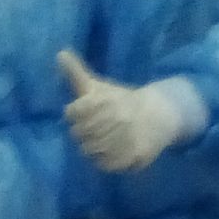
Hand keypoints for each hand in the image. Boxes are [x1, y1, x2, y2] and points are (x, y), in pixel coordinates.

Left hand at [57, 50, 195, 172]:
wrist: (160, 114)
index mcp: (105, 99)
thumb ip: (76, 72)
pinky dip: (103, 161)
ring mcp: (127, 137)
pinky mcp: (135, 154)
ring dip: (91, 147)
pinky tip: (108, 152)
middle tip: (92, 129)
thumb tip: (59, 53)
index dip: (74, 114)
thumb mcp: (97, 85)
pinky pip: (107, 165)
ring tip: (100, 140)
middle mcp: (116, 117)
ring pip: (90, 150)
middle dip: (81, 132)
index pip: (72, 112)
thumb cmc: (120, 100)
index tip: (82, 113)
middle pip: (78, 133)